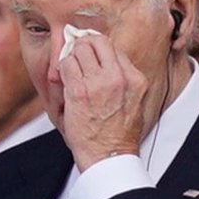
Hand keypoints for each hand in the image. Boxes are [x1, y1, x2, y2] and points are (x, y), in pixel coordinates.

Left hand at [59, 34, 147, 171]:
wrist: (109, 157)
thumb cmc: (119, 133)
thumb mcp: (133, 101)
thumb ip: (124, 79)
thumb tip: (107, 60)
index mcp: (135, 79)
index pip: (113, 47)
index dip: (98, 49)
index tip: (91, 56)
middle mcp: (119, 77)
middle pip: (97, 41)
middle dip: (84, 45)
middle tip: (77, 56)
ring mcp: (99, 83)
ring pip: (79, 49)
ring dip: (72, 58)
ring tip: (72, 73)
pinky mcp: (79, 91)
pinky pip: (66, 65)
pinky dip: (62, 70)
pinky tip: (65, 82)